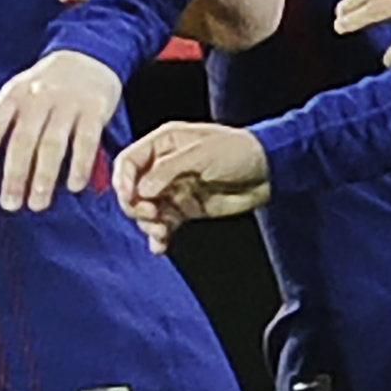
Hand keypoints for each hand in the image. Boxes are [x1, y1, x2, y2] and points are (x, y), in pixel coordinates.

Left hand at [0, 48, 123, 210]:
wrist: (87, 55)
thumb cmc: (43, 84)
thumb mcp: (14, 95)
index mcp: (13, 95)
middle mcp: (38, 97)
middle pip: (23, 140)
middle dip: (15, 175)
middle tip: (9, 204)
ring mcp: (67, 102)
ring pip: (53, 144)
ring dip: (44, 177)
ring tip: (37, 203)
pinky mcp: (94, 108)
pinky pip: (87, 141)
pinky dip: (80, 165)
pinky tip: (74, 186)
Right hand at [113, 122, 271, 251]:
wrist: (267, 172)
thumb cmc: (238, 151)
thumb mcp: (202, 154)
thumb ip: (169, 170)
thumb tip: (142, 190)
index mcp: (163, 144)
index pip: (128, 161)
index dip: (123, 180)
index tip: (130, 198)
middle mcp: (163, 167)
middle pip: (133, 189)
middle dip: (137, 206)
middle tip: (152, 215)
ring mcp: (173, 189)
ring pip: (145, 210)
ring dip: (148, 224)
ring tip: (162, 232)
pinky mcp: (184, 209)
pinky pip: (163, 225)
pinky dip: (158, 236)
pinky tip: (160, 246)